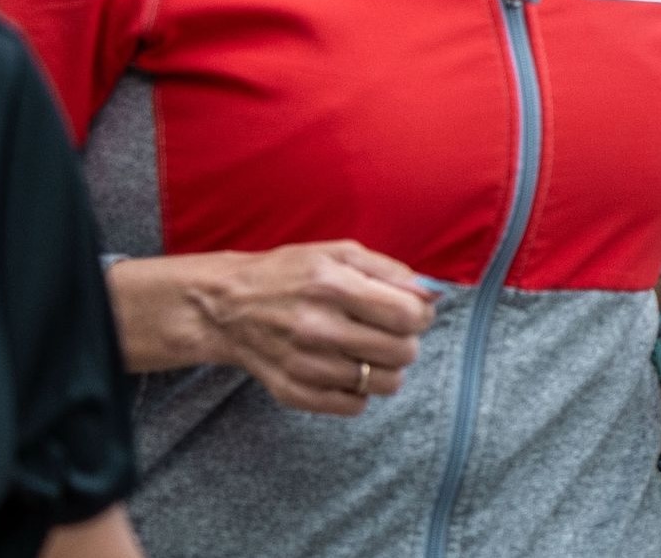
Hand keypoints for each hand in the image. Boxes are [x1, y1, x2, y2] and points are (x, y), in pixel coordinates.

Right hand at [159, 241, 434, 414]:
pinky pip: (354, 406)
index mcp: (333, 286)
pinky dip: (359, 390)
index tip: (410, 311)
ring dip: (386, 367)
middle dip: (406, 341)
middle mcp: (318, 328)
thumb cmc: (292, 274)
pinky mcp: (293, 393)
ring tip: (368, 350)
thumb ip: (391, 271)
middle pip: (402, 353)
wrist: (227, 307)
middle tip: (387, 330)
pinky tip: (345, 367)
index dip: (420, 315)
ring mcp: (304, 365)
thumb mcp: (340, 253)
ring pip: (385, 384)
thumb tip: (432, 294)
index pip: (407, 316)